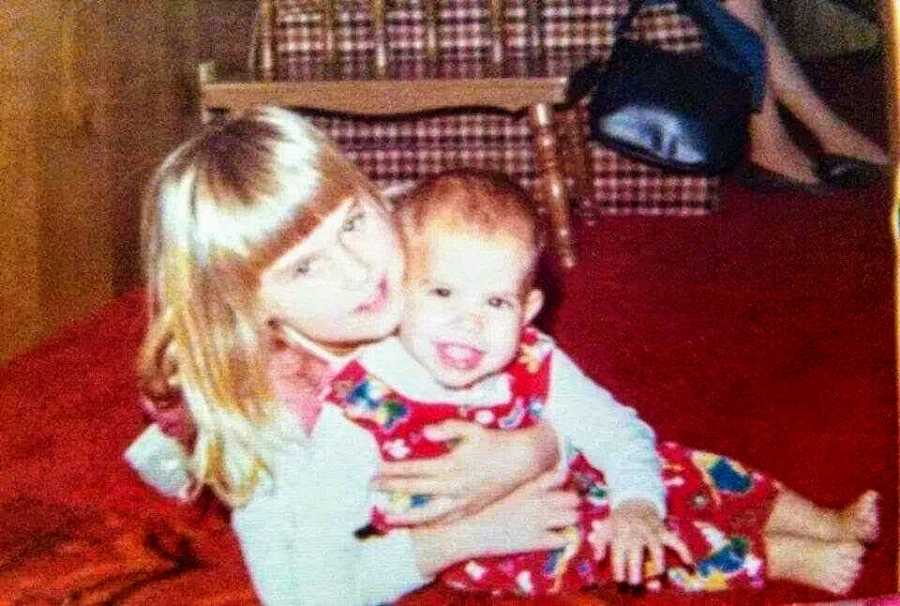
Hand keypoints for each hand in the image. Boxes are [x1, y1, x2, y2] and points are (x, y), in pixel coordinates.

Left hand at [374, 420, 558, 524]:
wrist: (524, 460)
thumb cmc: (496, 442)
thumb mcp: (472, 430)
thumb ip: (446, 430)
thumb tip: (424, 433)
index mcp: (450, 465)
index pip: (414, 469)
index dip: (392, 469)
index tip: (376, 469)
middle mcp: (453, 486)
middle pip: (415, 490)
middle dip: (391, 488)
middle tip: (371, 487)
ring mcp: (463, 501)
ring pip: (429, 513)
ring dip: (406, 516)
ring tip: (388, 520)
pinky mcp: (472, 508)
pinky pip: (448, 520)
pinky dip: (431, 524)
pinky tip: (420, 526)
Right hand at [412, 471, 578, 575]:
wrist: (473, 531)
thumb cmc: (486, 509)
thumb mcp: (507, 490)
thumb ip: (527, 485)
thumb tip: (541, 479)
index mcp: (530, 486)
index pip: (561, 475)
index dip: (568, 481)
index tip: (566, 486)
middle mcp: (539, 500)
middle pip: (574, 498)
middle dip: (572, 505)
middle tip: (564, 510)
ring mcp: (540, 520)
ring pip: (574, 517)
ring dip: (570, 522)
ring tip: (562, 525)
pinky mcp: (538, 540)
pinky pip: (564, 539)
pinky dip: (564, 539)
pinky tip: (555, 539)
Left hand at [588, 500, 691, 584]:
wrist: (635, 499)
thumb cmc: (618, 518)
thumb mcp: (605, 526)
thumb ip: (600, 542)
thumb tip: (597, 559)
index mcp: (620, 529)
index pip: (618, 549)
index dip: (618, 565)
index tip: (619, 580)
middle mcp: (636, 529)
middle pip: (636, 547)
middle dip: (636, 565)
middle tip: (635, 582)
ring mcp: (651, 529)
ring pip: (656, 544)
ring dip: (658, 560)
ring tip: (659, 575)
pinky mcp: (663, 530)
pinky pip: (675, 540)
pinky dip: (683, 550)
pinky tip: (689, 563)